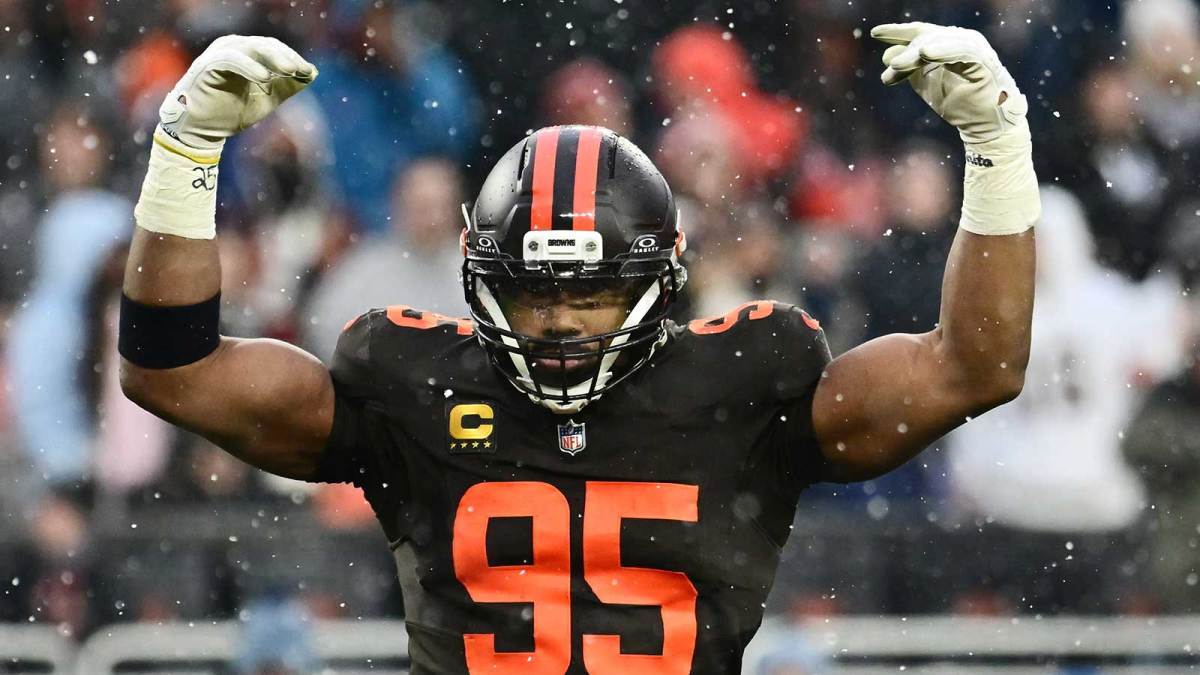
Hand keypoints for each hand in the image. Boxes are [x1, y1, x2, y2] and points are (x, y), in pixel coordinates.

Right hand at [158, 35, 316, 152]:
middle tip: (302, 70)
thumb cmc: (232, 112)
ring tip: (289, 71)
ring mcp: (218, 54)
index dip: (292, 58)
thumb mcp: (268, 99)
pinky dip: (248, 66)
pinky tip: (264, 78)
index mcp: (246, 53)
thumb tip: (313, 72)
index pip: (274, 48)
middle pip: (265, 45)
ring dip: (272, 58)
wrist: (202, 131)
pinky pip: (230, 58)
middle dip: (286, 57)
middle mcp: (232, 48)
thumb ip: (287, 85)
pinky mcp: (207, 64)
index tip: (309, 72)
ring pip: (250, 47)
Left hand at [871, 22, 1025, 144]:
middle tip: (890, 66)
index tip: (875, 33)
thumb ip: (909, 69)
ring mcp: (976, 50)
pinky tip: (926, 53)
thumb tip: (887, 55)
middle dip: (907, 50)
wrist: (986, 127)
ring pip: (942, 42)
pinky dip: (944, 51)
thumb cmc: (960, 105)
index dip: (898, 31)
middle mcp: (963, 42)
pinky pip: (964, 51)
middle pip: (929, 37)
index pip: (922, 33)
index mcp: (949, 45)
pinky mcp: (986, 63)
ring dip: (918, 53)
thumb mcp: (927, 85)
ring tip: (898, 64)